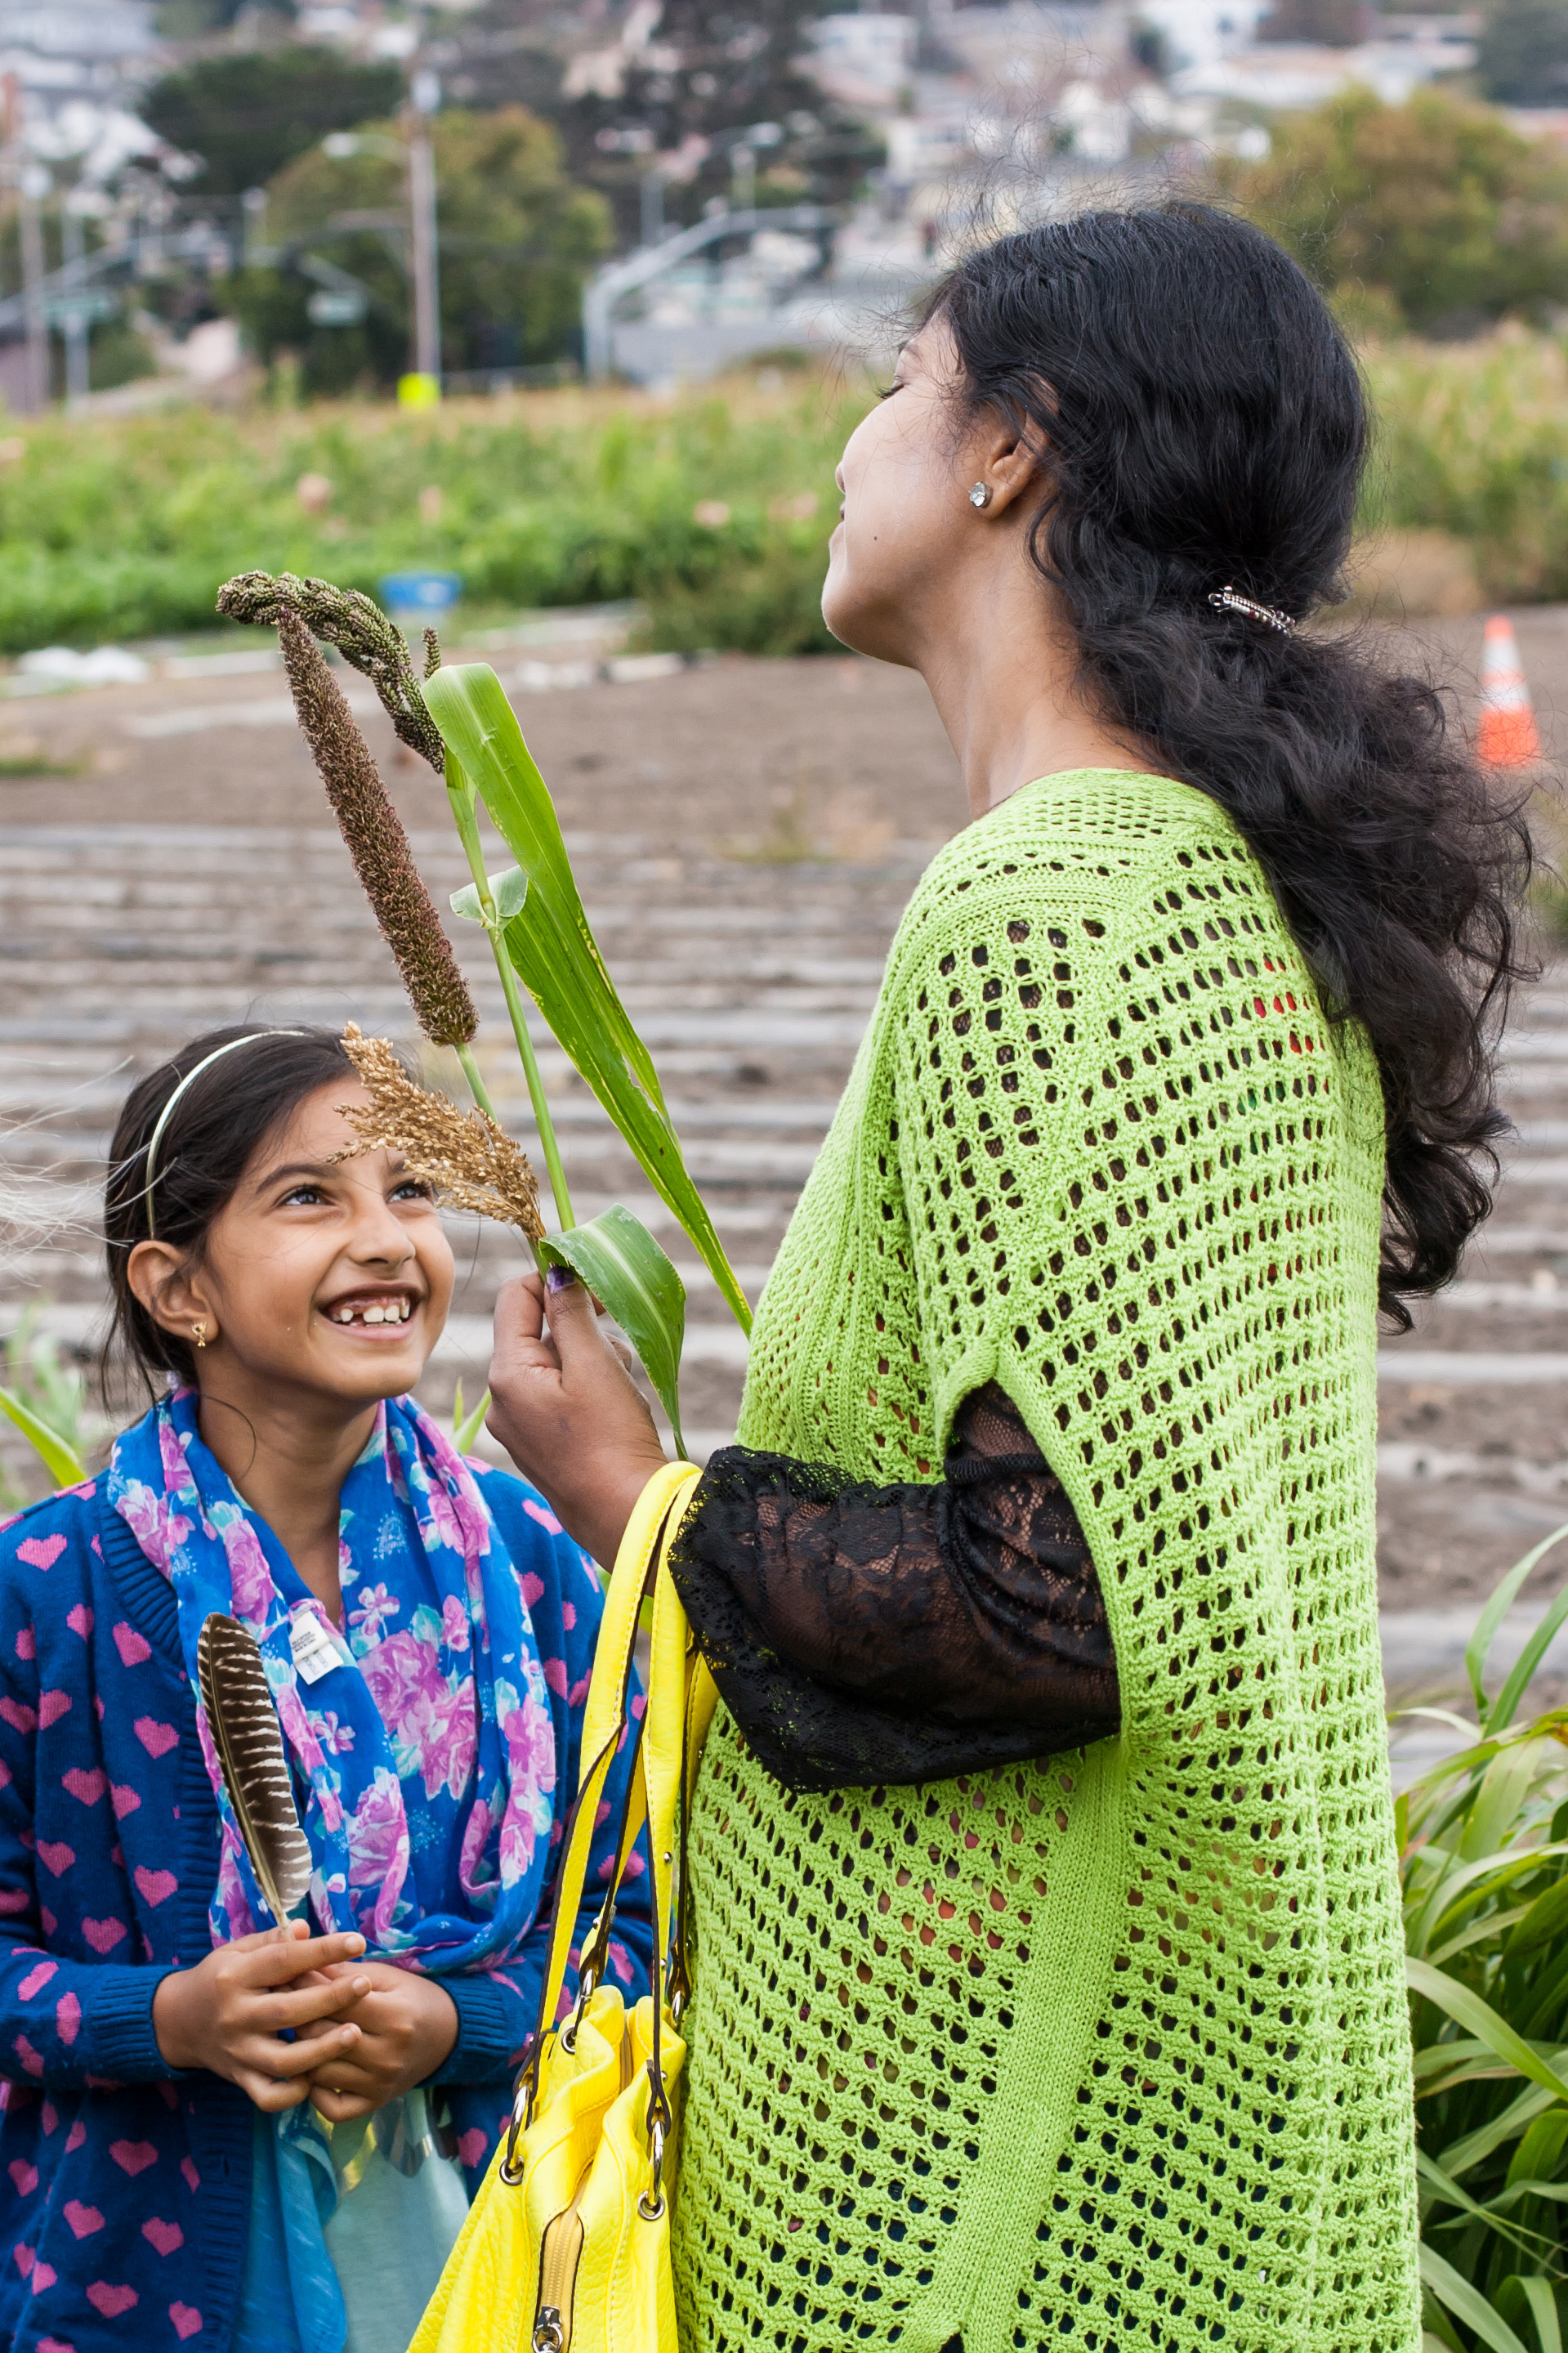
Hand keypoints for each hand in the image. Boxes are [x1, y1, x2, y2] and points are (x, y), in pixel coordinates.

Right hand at [152, 1920, 370, 2111]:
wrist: (178, 2022)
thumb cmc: (219, 1978)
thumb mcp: (237, 1951)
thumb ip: (271, 1940)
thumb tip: (304, 1928)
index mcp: (235, 1976)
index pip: (283, 1960)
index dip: (322, 1950)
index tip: (358, 1941)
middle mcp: (235, 2017)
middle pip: (287, 2011)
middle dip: (330, 1999)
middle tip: (364, 1984)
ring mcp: (238, 2052)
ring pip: (283, 2061)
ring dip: (321, 2050)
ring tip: (355, 2033)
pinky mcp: (239, 2079)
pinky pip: (268, 2096)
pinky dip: (292, 2093)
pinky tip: (317, 2078)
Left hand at [296, 1961, 458, 2122]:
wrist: (446, 2035)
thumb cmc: (412, 1997)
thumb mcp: (384, 1976)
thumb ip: (344, 1973)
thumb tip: (301, 1964)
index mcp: (394, 2017)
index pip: (336, 2003)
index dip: (306, 1987)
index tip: (287, 1976)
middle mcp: (387, 2055)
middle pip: (323, 2037)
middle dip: (297, 2017)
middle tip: (281, 2004)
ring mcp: (379, 2084)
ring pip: (320, 2072)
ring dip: (301, 2053)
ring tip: (293, 2033)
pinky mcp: (374, 2103)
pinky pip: (331, 2108)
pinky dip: (315, 2093)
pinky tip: (313, 2071)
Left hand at [486, 1270, 669, 1565]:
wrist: (625, 1514)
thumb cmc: (611, 1438)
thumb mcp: (595, 1365)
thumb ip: (571, 1312)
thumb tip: (556, 1269)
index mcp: (507, 1374)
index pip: (516, 1296)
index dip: (554, 1280)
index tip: (597, 1287)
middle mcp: (503, 1397)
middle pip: (535, 1329)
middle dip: (579, 1325)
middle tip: (616, 1339)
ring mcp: (519, 1423)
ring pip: (552, 1360)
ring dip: (589, 1356)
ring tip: (620, 1384)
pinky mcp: (540, 1442)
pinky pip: (557, 1392)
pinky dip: (588, 1385)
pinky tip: (616, 1406)